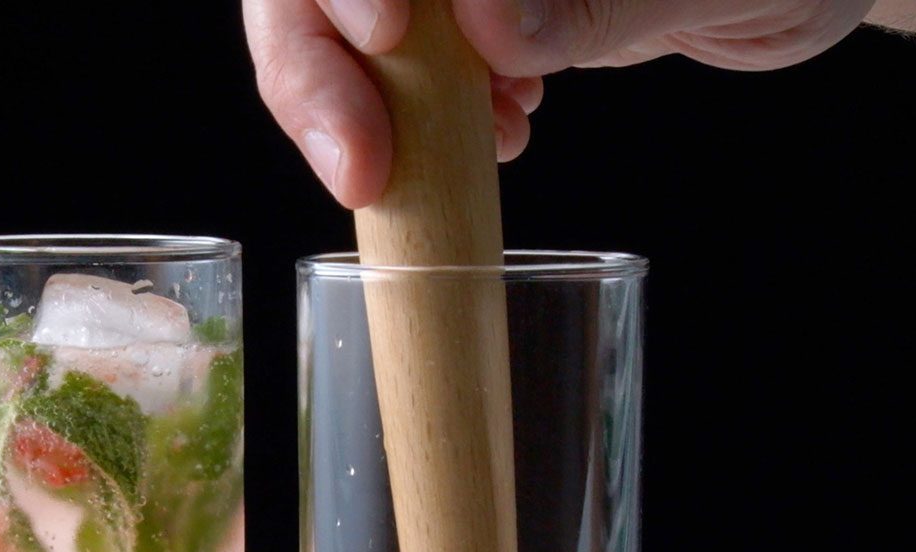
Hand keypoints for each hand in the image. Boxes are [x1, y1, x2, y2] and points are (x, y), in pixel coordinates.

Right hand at [242, 0, 875, 205]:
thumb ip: (597, 0)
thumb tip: (490, 32)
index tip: (388, 38)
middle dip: (318, 71)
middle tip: (364, 170)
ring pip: (336, 29)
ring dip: (369, 107)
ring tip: (469, 146)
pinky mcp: (469, 16)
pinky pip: (398, 68)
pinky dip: (424, 123)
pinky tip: (506, 133)